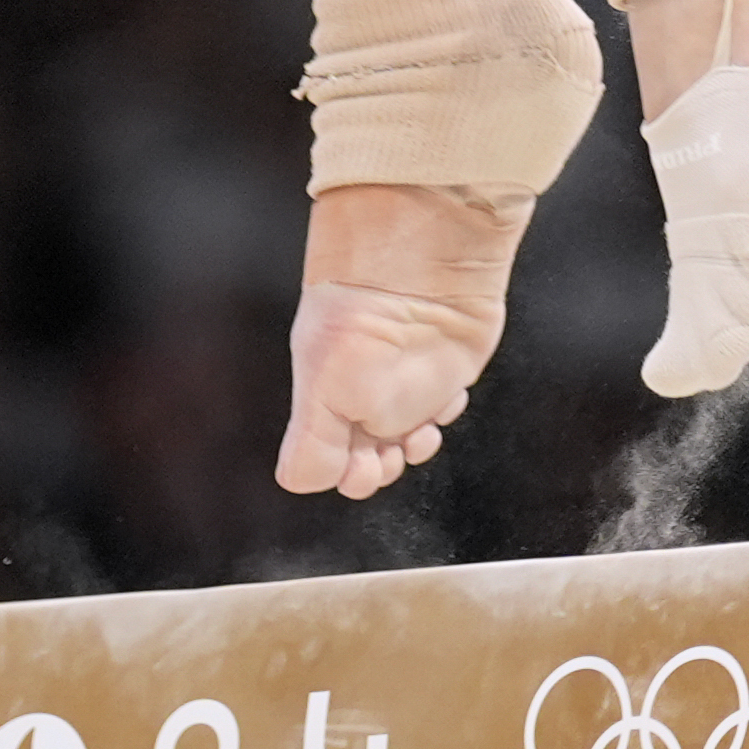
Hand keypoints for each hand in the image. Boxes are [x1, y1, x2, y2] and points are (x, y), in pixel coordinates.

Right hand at [275, 184, 529, 496]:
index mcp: (323, 400)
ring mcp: (401, 384)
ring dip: (417, 447)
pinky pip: (443, 410)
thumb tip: (302, 483)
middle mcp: (358, 395)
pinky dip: (446, 412)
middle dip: (381, 468)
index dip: (345, 476)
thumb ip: (310, 443)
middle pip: (368, 459)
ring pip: (408, 441)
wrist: (418, 265)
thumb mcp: (322, 388)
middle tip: (391, 451)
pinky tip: (447, 393)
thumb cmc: (360, 320)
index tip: (361, 463)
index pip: (325, 461)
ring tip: (423, 428)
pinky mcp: (441, 370)